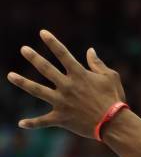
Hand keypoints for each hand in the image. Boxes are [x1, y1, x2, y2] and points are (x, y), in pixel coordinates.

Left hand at [7, 30, 125, 138]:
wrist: (114, 123)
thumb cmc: (114, 98)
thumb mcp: (111, 77)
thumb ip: (98, 63)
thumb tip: (90, 50)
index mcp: (79, 75)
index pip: (63, 54)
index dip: (52, 42)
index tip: (42, 33)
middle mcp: (67, 86)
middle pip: (46, 69)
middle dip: (34, 57)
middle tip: (24, 49)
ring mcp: (62, 102)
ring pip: (37, 91)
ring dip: (23, 82)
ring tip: (10, 75)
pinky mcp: (61, 118)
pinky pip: (43, 121)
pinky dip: (32, 123)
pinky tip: (21, 123)